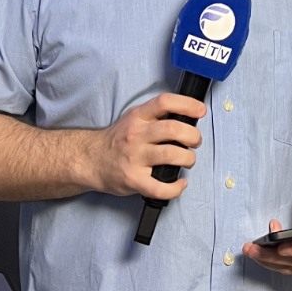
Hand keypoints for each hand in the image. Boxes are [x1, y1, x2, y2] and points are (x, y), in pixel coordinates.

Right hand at [85, 92, 204, 198]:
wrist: (91, 160)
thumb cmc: (118, 140)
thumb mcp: (133, 118)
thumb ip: (156, 115)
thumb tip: (187, 115)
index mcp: (138, 117)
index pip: (165, 102)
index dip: (187, 104)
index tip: (200, 111)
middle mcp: (136, 135)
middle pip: (173, 129)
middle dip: (193, 135)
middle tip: (196, 141)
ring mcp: (135, 158)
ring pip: (172, 155)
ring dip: (189, 158)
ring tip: (188, 160)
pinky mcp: (134, 180)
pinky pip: (160, 187)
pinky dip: (175, 188)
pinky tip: (179, 184)